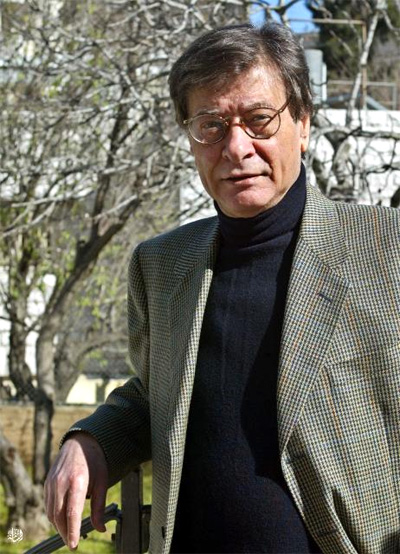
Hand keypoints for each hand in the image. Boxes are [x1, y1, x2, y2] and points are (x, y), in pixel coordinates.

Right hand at [44, 433, 107, 549]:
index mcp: (77, 481)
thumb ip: (99, 507)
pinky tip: (62, 519)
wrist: (81, 442)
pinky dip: (54, 515)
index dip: (73, 531)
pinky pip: (48, 505)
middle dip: (65, 533)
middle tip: (74, 543)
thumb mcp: (102, 482)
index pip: (72, 513)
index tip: (74, 545)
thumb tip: (101, 528)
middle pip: (59, 516)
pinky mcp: (47, 483)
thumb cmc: (94, 461)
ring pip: (51, 513)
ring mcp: (51, 482)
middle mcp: (61, 482)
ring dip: (59, 526)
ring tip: (69, 533)